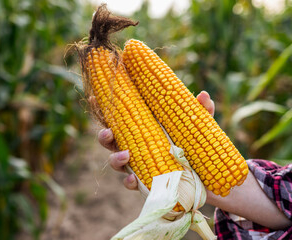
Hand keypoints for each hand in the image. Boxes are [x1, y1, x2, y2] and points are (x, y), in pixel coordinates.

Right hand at [97, 91, 214, 189]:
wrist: (211, 179)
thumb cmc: (199, 146)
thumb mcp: (201, 126)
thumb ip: (200, 111)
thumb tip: (202, 94)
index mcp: (143, 128)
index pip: (119, 116)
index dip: (104, 108)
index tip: (94, 97)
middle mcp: (136, 146)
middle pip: (111, 140)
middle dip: (104, 136)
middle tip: (108, 132)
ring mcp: (139, 166)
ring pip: (116, 162)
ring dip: (115, 159)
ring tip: (126, 156)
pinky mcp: (146, 183)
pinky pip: (130, 184)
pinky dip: (129, 182)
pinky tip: (133, 180)